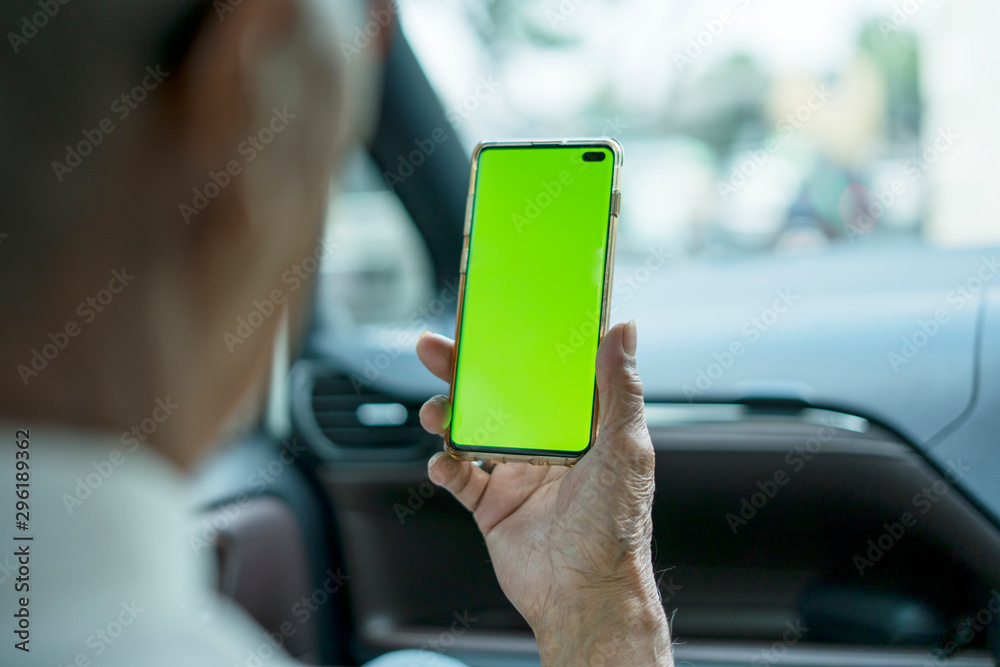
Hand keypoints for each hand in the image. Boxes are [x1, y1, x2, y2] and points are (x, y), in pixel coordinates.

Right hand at [417, 321, 671, 665]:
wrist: (584, 596)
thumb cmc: (616, 527)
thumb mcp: (626, 448)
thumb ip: (621, 389)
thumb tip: (623, 329)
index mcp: (579, 427)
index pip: (547, 373)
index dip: (523, 344)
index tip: (498, 315)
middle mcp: (545, 445)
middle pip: (498, 396)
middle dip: (465, 372)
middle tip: (438, 349)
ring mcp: (516, 474)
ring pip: (470, 430)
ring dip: (446, 415)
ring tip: (435, 412)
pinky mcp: (492, 505)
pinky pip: (459, 476)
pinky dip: (444, 465)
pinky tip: (443, 461)